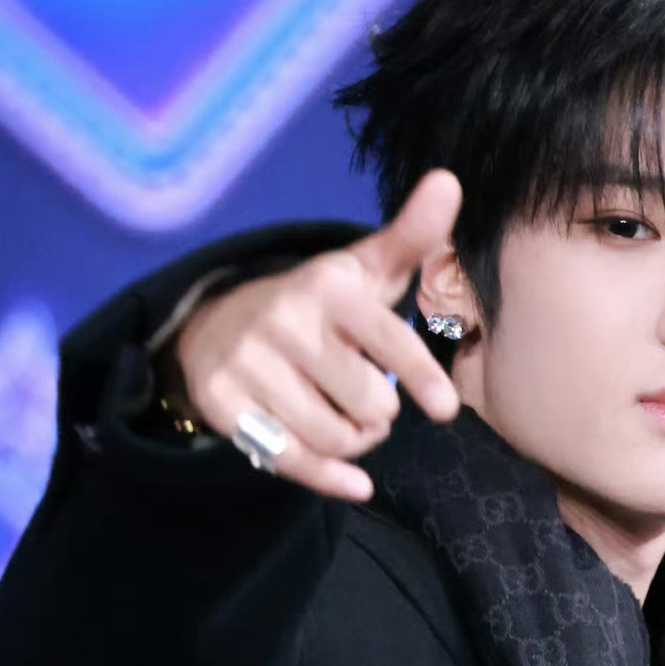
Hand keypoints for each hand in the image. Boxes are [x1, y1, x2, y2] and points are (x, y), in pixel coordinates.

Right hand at [172, 167, 463, 501]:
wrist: (215, 322)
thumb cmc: (315, 305)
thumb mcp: (361, 270)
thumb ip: (409, 236)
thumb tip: (449, 181)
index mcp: (327, 288)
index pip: (389, 341)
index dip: (422, 377)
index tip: (445, 408)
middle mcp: (284, 322)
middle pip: (369, 403)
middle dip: (380, 415)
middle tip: (369, 402)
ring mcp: (248, 363)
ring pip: (334, 437)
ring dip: (355, 443)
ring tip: (347, 422)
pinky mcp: (222, 403)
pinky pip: (290, 461)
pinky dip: (329, 478)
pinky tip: (353, 483)